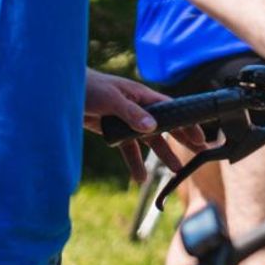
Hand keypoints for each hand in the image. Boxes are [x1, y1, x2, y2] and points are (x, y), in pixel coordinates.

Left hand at [83, 70, 208, 181]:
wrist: (64, 91)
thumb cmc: (91, 87)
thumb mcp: (111, 99)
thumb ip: (132, 113)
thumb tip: (153, 127)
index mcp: (143, 97)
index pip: (172, 110)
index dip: (187, 123)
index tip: (200, 137)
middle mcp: (139, 110)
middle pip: (166, 127)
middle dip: (182, 140)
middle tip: (200, 152)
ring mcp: (128, 122)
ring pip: (149, 141)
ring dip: (162, 155)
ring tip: (175, 172)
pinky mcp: (115, 131)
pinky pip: (129, 149)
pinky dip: (134, 162)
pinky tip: (140, 177)